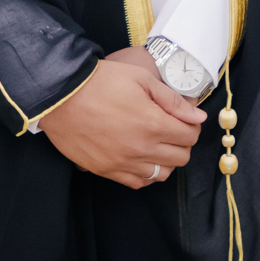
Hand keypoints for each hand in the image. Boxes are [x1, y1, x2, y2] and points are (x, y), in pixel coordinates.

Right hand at [38, 49, 203, 188]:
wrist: (61, 96)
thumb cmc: (101, 81)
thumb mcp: (140, 78)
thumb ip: (172, 99)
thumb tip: (198, 116)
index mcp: (153, 123)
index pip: (190, 136)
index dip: (192, 126)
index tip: (185, 120)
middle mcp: (141, 148)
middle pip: (180, 158)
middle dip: (182, 143)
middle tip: (173, 130)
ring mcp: (123, 163)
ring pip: (162, 174)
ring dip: (166, 160)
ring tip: (157, 145)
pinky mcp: (107, 170)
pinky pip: (138, 182)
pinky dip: (145, 173)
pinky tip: (141, 158)